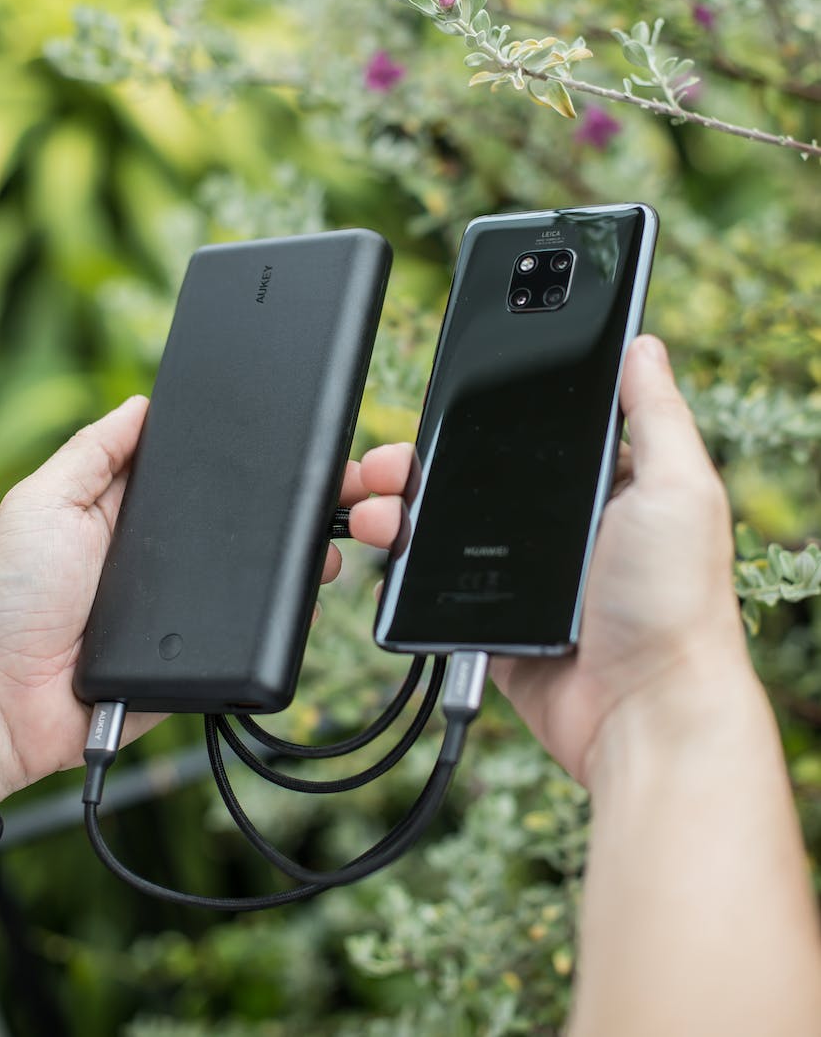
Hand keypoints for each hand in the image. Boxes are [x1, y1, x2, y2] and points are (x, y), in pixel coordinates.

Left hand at [0, 398, 359, 800]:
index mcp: (147, 509)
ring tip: (366, 521)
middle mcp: (182, 553)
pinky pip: (265, 629)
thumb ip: (94, 451)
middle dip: (330, 490)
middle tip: (375, 476)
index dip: (268, 451)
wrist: (3, 700)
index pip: (221, 471)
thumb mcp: (42, 502)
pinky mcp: (211, 652)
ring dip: (328, 542)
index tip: (319, 431)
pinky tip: (322, 581)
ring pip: (279, 570)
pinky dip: (300, 607)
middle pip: (267, 516)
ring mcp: (201, 603)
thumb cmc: (10, 600)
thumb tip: (145, 402)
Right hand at [349, 335, 751, 788]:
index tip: (445, 393)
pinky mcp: (492, 616)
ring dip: (399, 504)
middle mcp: (561, 524)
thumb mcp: (681, 489)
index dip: (488, 409)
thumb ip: (657, 414)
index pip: (534, 429)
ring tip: (377, 504)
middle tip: (392, 458)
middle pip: (475, 471)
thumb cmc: (674, 603)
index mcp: (605, 486)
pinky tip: (387, 543)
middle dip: (422, 455)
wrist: (640, 715)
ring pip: (443, 521)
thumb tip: (640, 343)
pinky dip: (404, 561)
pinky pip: (435, 580)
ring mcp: (523, 572)